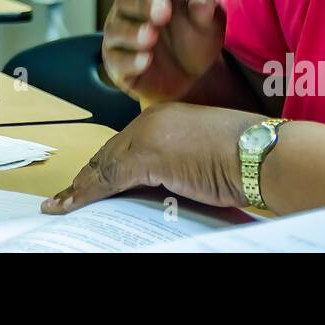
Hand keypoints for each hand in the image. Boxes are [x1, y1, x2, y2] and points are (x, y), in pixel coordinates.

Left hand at [42, 102, 262, 213]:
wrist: (262, 154)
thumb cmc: (246, 160)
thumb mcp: (202, 162)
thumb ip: (175, 170)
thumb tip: (157, 192)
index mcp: (166, 118)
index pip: (125, 146)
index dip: (104, 166)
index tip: (88, 183)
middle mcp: (152, 120)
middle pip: (109, 154)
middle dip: (87, 178)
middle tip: (66, 198)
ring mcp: (147, 136)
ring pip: (103, 166)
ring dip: (81, 189)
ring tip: (61, 206)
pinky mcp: (146, 155)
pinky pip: (107, 179)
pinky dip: (85, 194)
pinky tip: (69, 206)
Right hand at [102, 0, 224, 105]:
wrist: (189, 77)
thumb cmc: (194, 39)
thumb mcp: (209, 24)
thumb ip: (207, 10)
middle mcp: (131, 7)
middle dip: (144, 2)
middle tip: (165, 11)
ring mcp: (120, 34)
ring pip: (116, 27)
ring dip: (133, 31)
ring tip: (152, 36)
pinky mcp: (117, 62)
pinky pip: (116, 59)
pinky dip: (130, 60)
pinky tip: (146, 61)